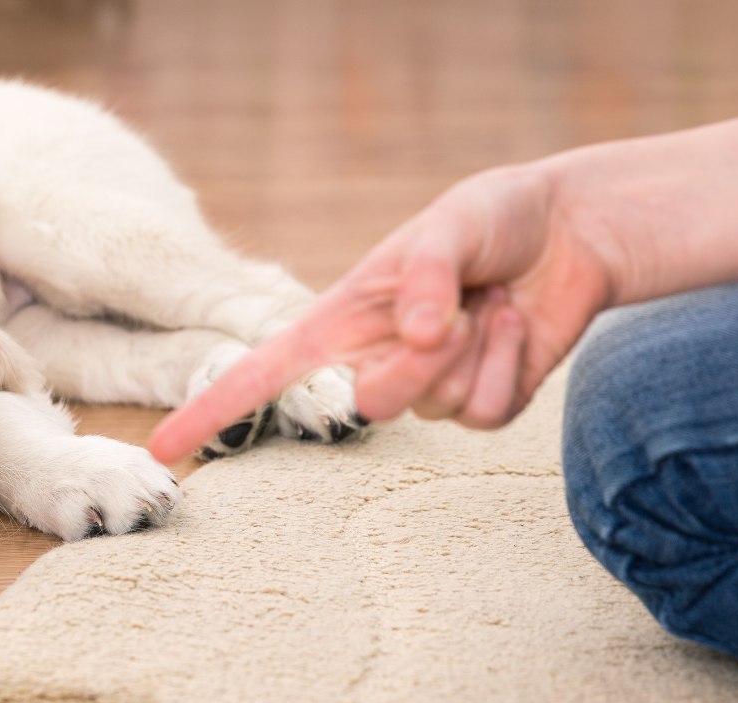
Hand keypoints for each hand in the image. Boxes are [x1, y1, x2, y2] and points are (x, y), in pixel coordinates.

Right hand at [149, 163, 615, 462]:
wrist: (571, 232)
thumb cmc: (494, 218)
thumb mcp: (452, 224)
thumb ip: (425, 275)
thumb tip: (414, 335)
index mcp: (341, 319)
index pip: (262, 372)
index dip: (210, 409)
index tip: (166, 448)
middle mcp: (374, 359)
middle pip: (369, 405)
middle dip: (418, 365)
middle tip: (458, 311)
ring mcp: (427, 388)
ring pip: (433, 409)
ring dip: (474, 350)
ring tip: (491, 303)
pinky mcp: (480, 404)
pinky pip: (484, 414)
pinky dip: (509, 365)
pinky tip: (516, 325)